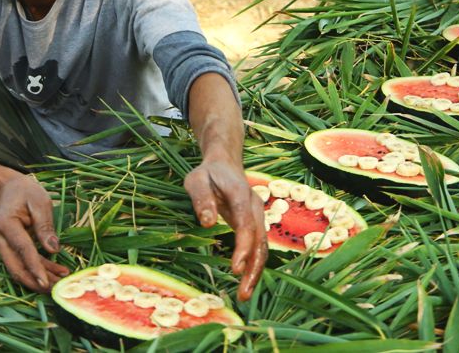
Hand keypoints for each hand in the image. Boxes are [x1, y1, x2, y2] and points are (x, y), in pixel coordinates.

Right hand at [0, 172, 68, 291]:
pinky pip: (22, 263)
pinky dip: (38, 269)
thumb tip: (54, 250)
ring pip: (19, 269)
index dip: (35, 267)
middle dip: (36, 281)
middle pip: (16, 267)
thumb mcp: (39, 202)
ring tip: (62, 282)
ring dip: (39, 278)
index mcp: (5, 224)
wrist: (8, 189)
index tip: (46, 282)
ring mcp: (2, 246)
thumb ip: (45, 225)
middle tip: (58, 288)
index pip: (22, 250)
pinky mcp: (9, 250)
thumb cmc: (25, 192)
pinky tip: (57, 272)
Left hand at [184, 157, 267, 300]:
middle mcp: (254, 207)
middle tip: (242, 294)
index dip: (243, 247)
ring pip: (262, 246)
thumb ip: (201, 199)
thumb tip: (207, 223)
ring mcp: (257, 216)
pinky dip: (254, 265)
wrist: (225, 163)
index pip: (247, 224)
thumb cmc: (208, 173)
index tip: (235, 268)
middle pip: (260, 240)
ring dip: (255, 271)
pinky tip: (245, 282)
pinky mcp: (254, 224)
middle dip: (253, 268)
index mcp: (241, 195)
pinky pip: (258, 246)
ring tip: (244, 295)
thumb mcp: (196, 179)